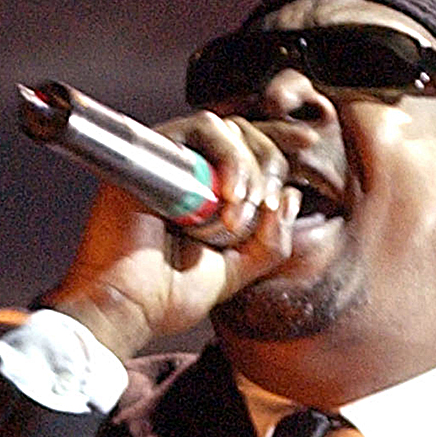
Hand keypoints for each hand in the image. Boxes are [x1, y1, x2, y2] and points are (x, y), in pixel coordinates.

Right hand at [38, 111, 298, 357]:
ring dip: (248, 170)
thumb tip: (290, 195)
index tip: (308, 140)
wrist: (127, 307)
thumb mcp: (237, 271)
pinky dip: (228, 158)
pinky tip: (229, 198)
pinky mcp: (150, 153)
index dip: (280, 139)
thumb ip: (271, 240)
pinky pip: (203, 129)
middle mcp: (185, 171)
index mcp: (204, 193)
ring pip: (229, 130)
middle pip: (244, 134)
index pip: (248, 149)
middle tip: (264, 213)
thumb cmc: (166, 295)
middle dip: (268, 167)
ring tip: (239, 216)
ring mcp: (167, 160)